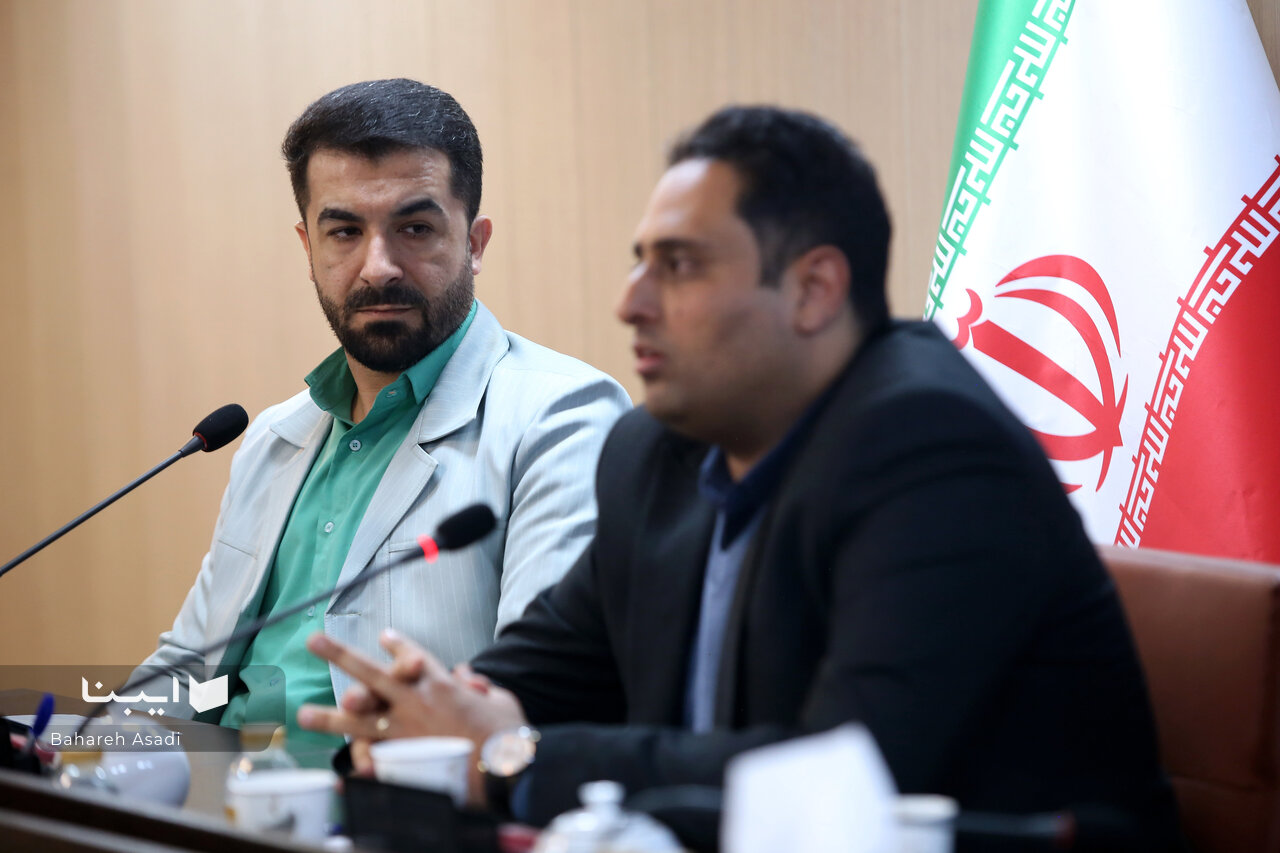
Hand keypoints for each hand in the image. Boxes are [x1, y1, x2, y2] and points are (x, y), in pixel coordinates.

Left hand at [297, 629, 527, 804]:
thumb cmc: (507, 731)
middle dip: (340, 655)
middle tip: (315, 641)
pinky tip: (342, 767)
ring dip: (329, 715)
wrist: (506, 765)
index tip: (384, 637)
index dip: (397, 646)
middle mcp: (415, 701)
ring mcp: (405, 731)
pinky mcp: (404, 760)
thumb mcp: (498, 698)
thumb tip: (468, 677)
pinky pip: (374, 759)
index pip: (412, 656)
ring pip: (358, 719)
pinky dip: (358, 763)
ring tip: (303, 713)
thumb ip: (479, 686)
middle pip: (370, 673)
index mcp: (440, 683)